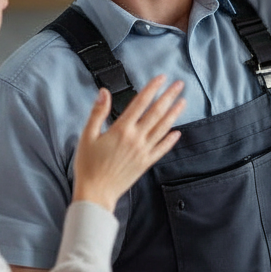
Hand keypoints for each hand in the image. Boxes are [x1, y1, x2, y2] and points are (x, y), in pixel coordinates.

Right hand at [72, 77, 184, 210]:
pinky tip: (177, 132)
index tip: (161, 78)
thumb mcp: (87, 136)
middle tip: (179, 85)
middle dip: (169, 96)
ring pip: (162, 128)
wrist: (96, 193)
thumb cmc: (88, 165)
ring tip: (183, 102)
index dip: (152, 88)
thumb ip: (98, 113)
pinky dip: (170, 140)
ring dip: (174, 114)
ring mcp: (143, 151)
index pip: (140, 103)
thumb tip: (104, 93)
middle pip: (156, 113)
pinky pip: (161, 149)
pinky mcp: (146, 163)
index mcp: (121, 129)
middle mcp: (136, 138)